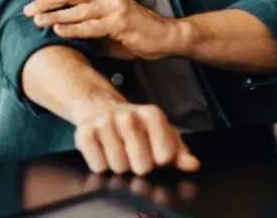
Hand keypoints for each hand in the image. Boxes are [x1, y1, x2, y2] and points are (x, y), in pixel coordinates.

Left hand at [23, 0, 178, 60]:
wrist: (166, 37)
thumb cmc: (136, 30)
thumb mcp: (111, 21)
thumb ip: (90, 21)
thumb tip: (66, 29)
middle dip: (47, 0)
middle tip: (29, 9)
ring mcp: (114, 8)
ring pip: (77, 8)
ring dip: (54, 15)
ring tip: (37, 20)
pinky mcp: (119, 23)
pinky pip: (90, 25)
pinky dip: (72, 28)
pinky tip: (59, 30)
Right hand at [72, 101, 199, 175]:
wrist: (101, 108)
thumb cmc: (137, 127)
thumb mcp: (162, 134)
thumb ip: (179, 152)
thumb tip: (192, 164)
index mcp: (151, 114)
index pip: (165, 157)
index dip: (160, 160)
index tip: (154, 152)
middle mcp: (127, 115)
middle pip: (142, 165)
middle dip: (139, 166)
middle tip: (134, 154)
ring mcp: (104, 122)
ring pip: (119, 167)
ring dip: (120, 166)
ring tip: (119, 152)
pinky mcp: (84, 132)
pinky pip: (98, 166)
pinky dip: (102, 165)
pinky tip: (104, 151)